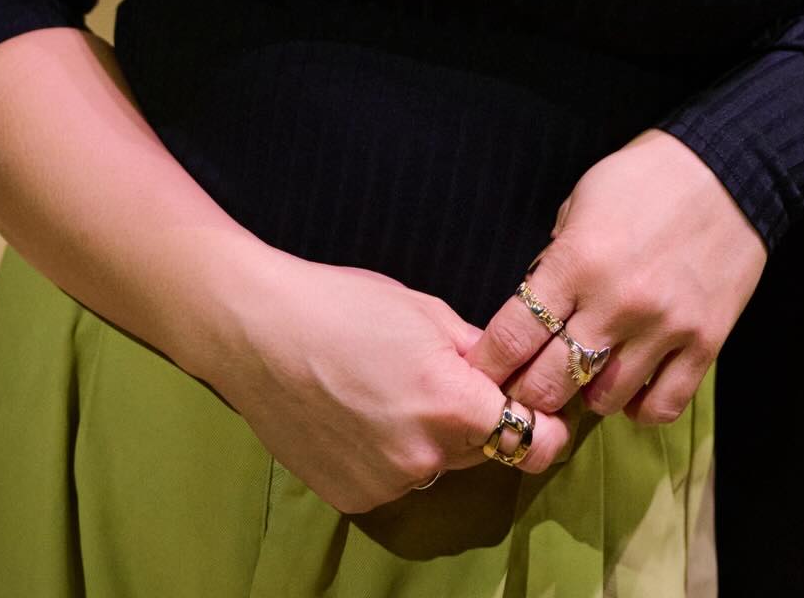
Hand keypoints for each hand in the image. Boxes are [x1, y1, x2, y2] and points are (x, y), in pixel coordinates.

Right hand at [206, 248, 573, 513]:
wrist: (258, 330)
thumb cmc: (344, 305)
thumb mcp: (428, 312)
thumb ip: (479, 352)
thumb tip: (512, 374)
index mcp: (452, 404)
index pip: (533, 439)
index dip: (545, 423)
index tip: (539, 407)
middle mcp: (425, 456)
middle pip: (485, 450)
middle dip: (482, 421)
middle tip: (447, 379)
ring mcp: (386, 484)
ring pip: (438, 465)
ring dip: (433, 438)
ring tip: (389, 391)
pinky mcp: (354, 498)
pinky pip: (397, 479)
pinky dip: (391, 454)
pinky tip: (362, 414)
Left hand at [464, 129, 767, 425]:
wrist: (730, 169)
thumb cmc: (647, 177)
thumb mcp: (582, 199)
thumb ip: (556, 256)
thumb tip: (537, 303)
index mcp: (576, 261)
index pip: (513, 336)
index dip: (490, 365)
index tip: (482, 374)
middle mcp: (615, 304)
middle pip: (550, 383)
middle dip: (527, 393)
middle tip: (523, 391)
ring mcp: (662, 329)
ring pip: (604, 401)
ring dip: (586, 396)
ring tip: (585, 378)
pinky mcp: (704, 343)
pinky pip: (661, 405)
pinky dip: (640, 407)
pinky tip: (632, 387)